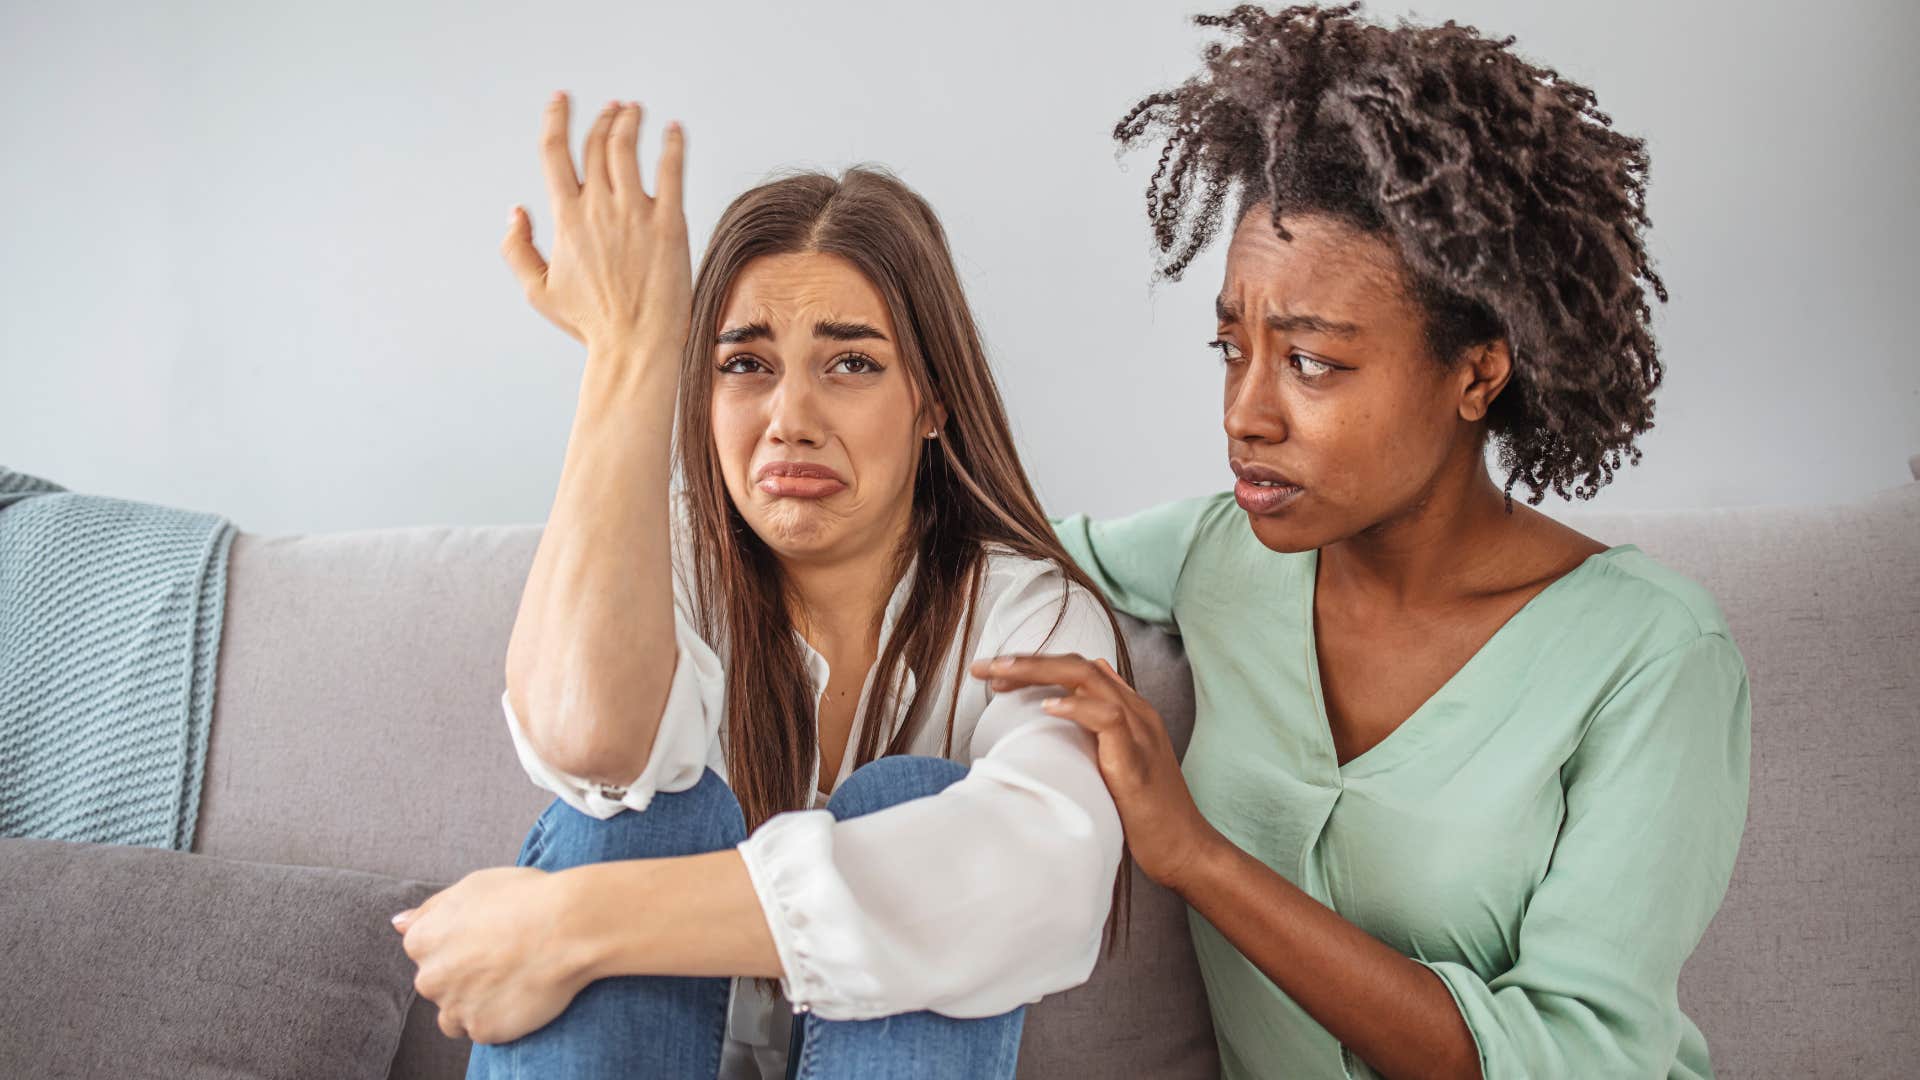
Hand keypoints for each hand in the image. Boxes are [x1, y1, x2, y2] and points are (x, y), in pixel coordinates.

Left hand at [392, 866, 590, 1044]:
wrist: (568, 927)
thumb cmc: (524, 897)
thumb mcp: (473, 886)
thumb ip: (431, 910)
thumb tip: (398, 923)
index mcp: (422, 940)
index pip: (426, 952)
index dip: (459, 945)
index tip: (488, 938)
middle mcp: (430, 978)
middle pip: (438, 985)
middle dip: (463, 977)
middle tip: (503, 959)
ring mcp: (455, 1007)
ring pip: (454, 1016)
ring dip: (474, 1004)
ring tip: (511, 981)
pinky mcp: (483, 1030)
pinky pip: (483, 1030)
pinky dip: (498, 1019)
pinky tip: (521, 996)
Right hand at [501, 92, 691, 356]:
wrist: (635, 343)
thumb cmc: (589, 323)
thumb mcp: (538, 291)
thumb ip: (518, 249)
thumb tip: (516, 211)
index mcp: (565, 218)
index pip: (555, 152)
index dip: (556, 118)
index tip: (561, 99)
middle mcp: (599, 208)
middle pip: (596, 143)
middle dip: (602, 117)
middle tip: (613, 108)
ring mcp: (636, 212)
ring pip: (628, 148)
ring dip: (630, 121)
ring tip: (635, 111)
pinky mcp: (670, 223)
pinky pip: (672, 170)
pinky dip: (672, 144)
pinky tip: (674, 131)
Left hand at [969, 653, 1221, 891]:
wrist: (1183, 847)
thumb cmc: (1146, 812)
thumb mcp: (1118, 763)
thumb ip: (1099, 733)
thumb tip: (1070, 705)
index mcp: (1128, 709)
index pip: (1076, 668)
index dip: (1034, 665)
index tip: (994, 676)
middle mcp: (1134, 711)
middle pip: (1076, 665)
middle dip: (1026, 661)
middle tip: (983, 667)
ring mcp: (1138, 731)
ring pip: (1088, 678)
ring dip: (1040, 671)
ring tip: (1001, 674)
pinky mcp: (1136, 758)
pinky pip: (1108, 719)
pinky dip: (1077, 707)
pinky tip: (1047, 707)